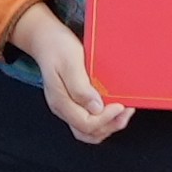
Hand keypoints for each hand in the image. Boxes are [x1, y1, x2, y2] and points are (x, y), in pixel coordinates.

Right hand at [13, 10, 132, 143]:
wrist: (45, 39)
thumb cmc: (57, 47)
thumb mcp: (69, 62)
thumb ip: (80, 87)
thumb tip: (96, 108)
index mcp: (60, 101)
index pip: (86, 124)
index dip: (106, 118)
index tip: (120, 105)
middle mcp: (63, 108)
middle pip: (88, 132)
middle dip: (110, 125)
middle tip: (127, 111)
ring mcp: (67, 107)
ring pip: (89, 130)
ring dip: (108, 125)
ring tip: (124, 112)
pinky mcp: (73, 102)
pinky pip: (89, 120)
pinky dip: (104, 119)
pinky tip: (113, 107)